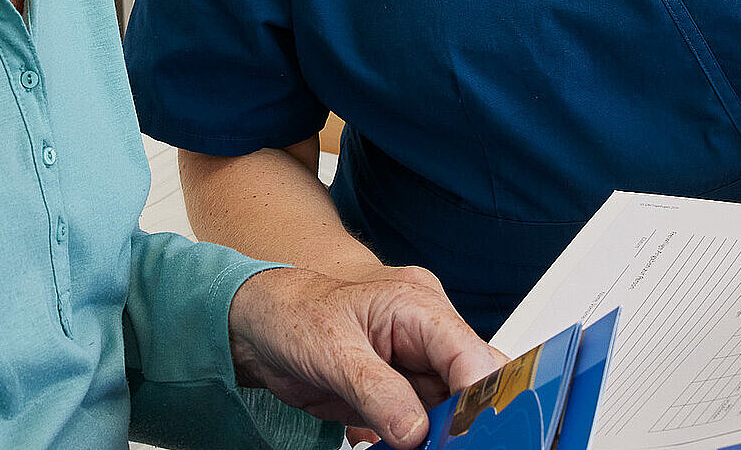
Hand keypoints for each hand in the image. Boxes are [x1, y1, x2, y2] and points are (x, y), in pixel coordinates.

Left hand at [226, 264, 504, 448]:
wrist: (262, 326)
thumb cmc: (293, 314)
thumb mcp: (331, 349)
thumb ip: (376, 389)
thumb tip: (416, 431)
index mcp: (418, 305)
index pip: (470, 351)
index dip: (478, 394)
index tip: (466, 432)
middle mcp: (426, 334)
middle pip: (472, 382)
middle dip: (463, 419)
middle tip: (438, 443)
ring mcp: (415, 367)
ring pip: (452, 409)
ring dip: (437, 435)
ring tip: (403, 440)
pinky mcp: (401, 394)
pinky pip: (425, 424)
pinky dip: (414, 442)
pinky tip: (386, 441)